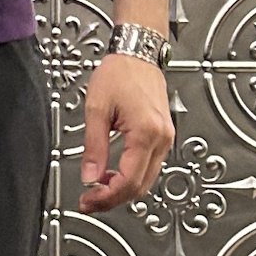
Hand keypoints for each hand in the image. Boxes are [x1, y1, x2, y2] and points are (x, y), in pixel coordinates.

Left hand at [79, 52, 173, 213]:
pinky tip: (112, 174)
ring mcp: (165, 138)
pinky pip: (150, 166)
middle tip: (90, 201)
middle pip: (141, 186)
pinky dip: (132, 176)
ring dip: (123, 189)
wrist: (138, 54)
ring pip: (147, 179)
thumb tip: (89, 176)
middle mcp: (161, 139)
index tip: (89, 201)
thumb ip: (93, 146)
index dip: (107, 197)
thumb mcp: (97, 108)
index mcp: (146, 133)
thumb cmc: (120, 73)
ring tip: (97, 189)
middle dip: (114, 198)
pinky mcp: (163, 135)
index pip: (129, 181)